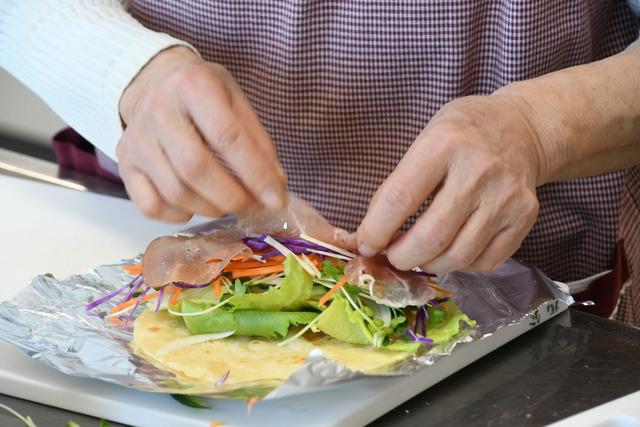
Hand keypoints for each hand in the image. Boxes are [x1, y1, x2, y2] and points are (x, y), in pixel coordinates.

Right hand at [117, 46, 286, 221]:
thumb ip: (258, 142)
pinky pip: (150, 205)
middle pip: (195, 168)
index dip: (255, 173)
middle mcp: (158, 110)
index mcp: (192, 85)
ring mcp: (136, 138)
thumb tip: (276, 189)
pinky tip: (196, 204)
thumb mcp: (235, 101)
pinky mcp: (124, 162)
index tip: (276, 198)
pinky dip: (179, 215)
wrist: (153, 81)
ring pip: (174, 192)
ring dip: (210, 208)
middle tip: (251, 205)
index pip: (227, 137)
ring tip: (228, 203)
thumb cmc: (202, 93)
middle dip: (231, 197)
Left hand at [357, 94, 542, 272]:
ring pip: (458, 257)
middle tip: (392, 257)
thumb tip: (369, 235)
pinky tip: (451, 250)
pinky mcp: (525, 217)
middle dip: (401, 257)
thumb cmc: (462, 135)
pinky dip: (460, 265)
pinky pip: (485, 262)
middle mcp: (479, 171)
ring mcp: (506, 197)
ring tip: (419, 255)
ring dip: (429, 265)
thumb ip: (398, 184)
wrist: (522, 129)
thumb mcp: (424, 140)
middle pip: (431, 237)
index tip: (365, 244)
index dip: (376, 230)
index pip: (400, 198)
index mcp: (444, 144)